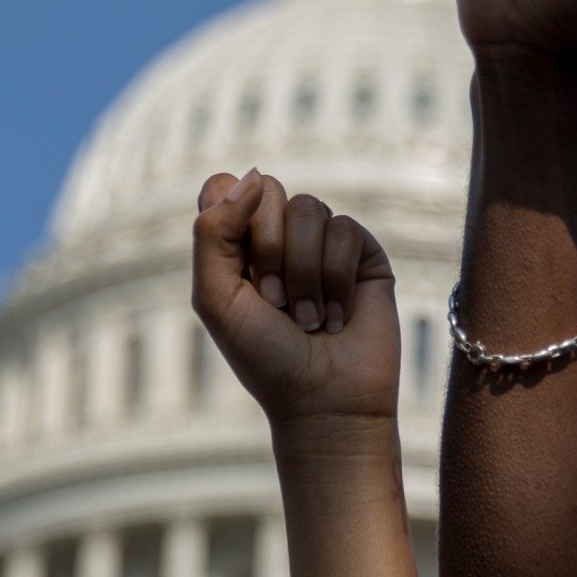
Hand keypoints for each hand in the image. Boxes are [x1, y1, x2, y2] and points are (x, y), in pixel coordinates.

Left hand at [191, 172, 400, 428]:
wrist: (324, 402)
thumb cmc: (264, 357)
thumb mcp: (215, 298)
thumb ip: (213, 231)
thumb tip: (254, 175)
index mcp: (236, 244)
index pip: (225, 186)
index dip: (230, 215)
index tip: (239, 265)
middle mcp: (279, 236)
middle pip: (269, 190)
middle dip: (270, 250)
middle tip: (275, 302)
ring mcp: (322, 243)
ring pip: (311, 209)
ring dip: (305, 273)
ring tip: (309, 319)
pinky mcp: (363, 254)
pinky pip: (346, 230)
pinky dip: (337, 279)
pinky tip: (339, 317)